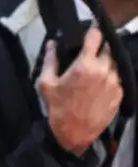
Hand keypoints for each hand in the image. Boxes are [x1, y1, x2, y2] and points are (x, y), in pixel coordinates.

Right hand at [38, 27, 124, 157]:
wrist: (74, 135)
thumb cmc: (58, 110)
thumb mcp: (46, 85)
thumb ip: (50, 60)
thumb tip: (52, 43)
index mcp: (84, 65)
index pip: (96, 35)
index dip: (93, 31)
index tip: (91, 30)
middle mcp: (103, 70)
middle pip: (108, 48)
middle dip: (99, 51)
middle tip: (89, 59)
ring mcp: (114, 82)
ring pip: (114, 64)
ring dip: (106, 65)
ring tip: (94, 77)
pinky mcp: (120, 93)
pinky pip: (117, 79)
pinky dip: (110, 80)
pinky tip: (99, 89)